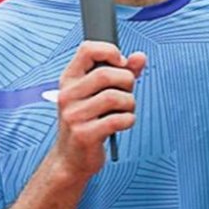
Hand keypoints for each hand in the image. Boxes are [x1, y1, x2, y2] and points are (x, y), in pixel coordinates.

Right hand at [55, 41, 146, 178]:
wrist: (71, 159)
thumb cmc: (88, 122)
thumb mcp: (99, 94)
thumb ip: (122, 72)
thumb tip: (140, 57)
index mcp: (69, 79)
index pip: (86, 49)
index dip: (109, 51)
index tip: (121, 62)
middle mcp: (68, 95)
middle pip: (106, 74)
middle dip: (126, 81)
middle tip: (127, 92)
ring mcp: (74, 115)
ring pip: (115, 97)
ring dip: (129, 103)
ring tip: (125, 110)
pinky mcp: (84, 135)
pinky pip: (119, 120)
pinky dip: (129, 120)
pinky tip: (123, 123)